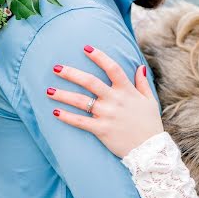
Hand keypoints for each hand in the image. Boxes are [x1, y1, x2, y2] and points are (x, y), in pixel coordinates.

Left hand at [46, 45, 163, 157]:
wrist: (150, 150)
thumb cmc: (149, 124)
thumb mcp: (150, 101)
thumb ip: (142, 83)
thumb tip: (140, 66)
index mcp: (127, 90)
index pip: (112, 68)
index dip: (99, 56)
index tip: (85, 48)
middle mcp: (115, 100)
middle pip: (90, 82)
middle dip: (71, 73)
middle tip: (55, 68)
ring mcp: (107, 115)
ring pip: (81, 101)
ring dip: (63, 95)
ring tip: (48, 91)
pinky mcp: (101, 130)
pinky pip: (80, 122)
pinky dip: (67, 117)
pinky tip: (55, 112)